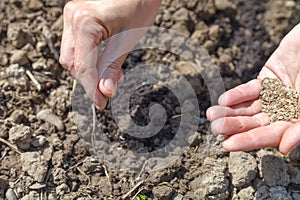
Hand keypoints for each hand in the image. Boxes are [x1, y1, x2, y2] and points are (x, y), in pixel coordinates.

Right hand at [59, 0, 160, 108]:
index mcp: (85, 22)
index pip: (82, 66)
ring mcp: (71, 16)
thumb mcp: (127, 40)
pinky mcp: (75, 17)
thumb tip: (105, 93)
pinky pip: (75, 45)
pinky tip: (103, 64)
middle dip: (88, 80)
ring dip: (88, 71)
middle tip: (106, 92)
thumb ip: (112, 67)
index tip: (101, 104)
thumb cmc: (138, 7)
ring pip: (71, 55)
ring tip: (110, 78)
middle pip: (71, 62)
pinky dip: (88, 59)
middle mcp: (72, 17)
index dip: (91, 88)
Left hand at [207, 23, 299, 153]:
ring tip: (211, 115)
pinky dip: (237, 95)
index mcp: (296, 121)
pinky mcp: (268, 79)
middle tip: (214, 128)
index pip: (270, 136)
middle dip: (233, 126)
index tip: (227, 145)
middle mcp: (284, 112)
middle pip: (255, 123)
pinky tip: (223, 100)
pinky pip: (250, 89)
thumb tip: (283, 148)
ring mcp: (274, 96)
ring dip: (229, 111)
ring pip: (248, 107)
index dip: (249, 141)